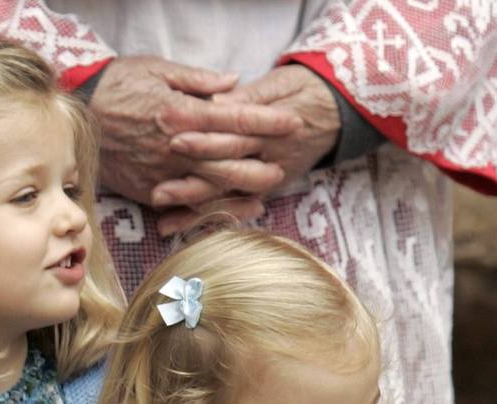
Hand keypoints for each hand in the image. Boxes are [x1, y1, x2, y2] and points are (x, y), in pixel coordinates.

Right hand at [89, 56, 299, 205]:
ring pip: (210, 188)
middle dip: (261, 164)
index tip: (292, 122)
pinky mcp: (145, 189)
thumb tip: (233, 84)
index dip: (268, 121)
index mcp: (181, 112)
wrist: (76, 112)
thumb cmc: (117, 84)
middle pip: (230, 161)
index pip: (236, 118)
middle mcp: (174, 146)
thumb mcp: (158, 68)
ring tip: (266, 192)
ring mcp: (160, 172)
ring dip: (241, 193)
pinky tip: (227, 210)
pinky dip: (206, 210)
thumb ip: (198, 80)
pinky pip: (182, 205)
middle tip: (284, 166)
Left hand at [154, 64, 339, 212]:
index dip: (205, 136)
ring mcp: (267, 178)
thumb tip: (211, 103)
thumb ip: (244, 97)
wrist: (339, 109)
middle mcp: (271, 156)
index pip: (235, 132)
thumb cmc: (302, 88)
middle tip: (158, 190)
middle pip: (228, 171)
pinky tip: (172, 227)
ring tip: (161, 218)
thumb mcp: (278, 82)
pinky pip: (231, 208)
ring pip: (227, 197)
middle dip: (192, 183)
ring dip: (193, 209)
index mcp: (274, 125)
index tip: (173, 138)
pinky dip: (201, 219)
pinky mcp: (262, 190)